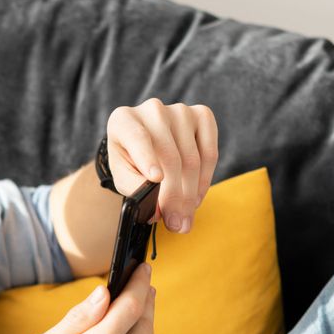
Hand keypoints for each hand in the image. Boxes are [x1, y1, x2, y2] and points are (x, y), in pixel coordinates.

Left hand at [106, 98, 218, 233]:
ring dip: (191, 194)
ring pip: (192, 158)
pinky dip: (205, 179)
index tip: (155, 180)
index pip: (137, 137)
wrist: (145, 145)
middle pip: (170, 156)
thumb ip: (135, 189)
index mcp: (123, 120)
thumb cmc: (132, 162)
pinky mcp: (202, 115)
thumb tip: (158, 210)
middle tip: (176, 224)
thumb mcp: (123, 176)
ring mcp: (179, 110)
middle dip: (175, 196)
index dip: (147, 158)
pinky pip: (210, 153)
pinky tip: (196, 198)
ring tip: (184, 217)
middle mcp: (152, 110)